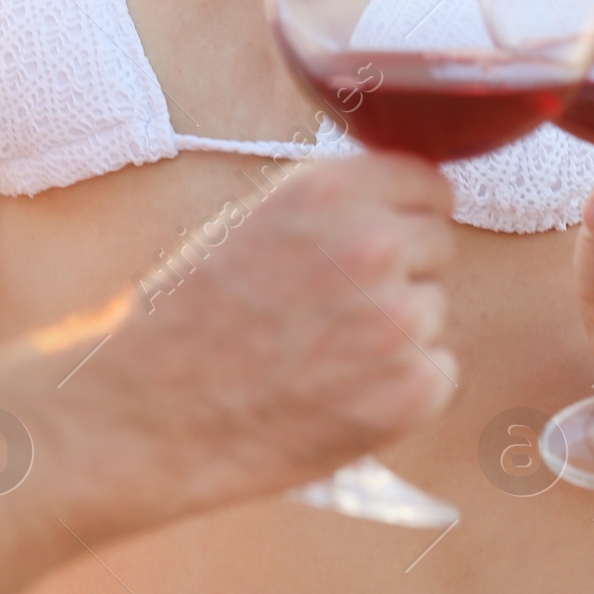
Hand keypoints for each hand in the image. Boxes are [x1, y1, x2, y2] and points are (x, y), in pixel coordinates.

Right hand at [55, 153, 456, 532]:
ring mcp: (398, 320)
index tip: (386, 238)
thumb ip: (334, 204)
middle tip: (339, 306)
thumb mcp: (257, 219)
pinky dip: (404, 386)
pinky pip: (439, 371)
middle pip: (439, 243)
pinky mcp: (410, 390)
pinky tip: (342, 391)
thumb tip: (398, 201)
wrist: (153, 410)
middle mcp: (373, 245)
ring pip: (434, 309)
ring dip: (398, 330)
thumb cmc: (191, 317)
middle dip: (403, 270)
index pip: (428, 183)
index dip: (404, 214)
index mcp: (331, 191)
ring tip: (326, 352)